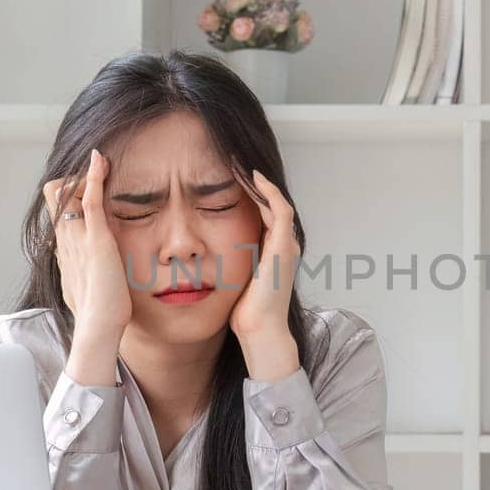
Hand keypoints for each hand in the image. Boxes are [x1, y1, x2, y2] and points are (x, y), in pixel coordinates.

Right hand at [44, 148, 131, 348]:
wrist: (98, 327)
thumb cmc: (95, 312)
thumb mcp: (79, 285)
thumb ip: (74, 270)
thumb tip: (69, 265)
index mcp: (63, 248)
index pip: (56, 211)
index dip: (67, 196)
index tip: (85, 191)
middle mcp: (65, 239)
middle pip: (54, 196)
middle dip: (73, 181)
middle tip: (93, 182)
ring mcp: (78, 237)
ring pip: (66, 192)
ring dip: (83, 175)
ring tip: (101, 164)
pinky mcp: (96, 238)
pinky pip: (90, 199)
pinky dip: (94, 176)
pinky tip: (100, 160)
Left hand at [230, 168, 300, 379]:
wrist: (260, 330)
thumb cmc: (245, 312)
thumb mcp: (234, 278)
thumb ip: (228, 261)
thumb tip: (202, 253)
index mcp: (273, 250)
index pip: (263, 211)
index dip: (247, 191)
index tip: (225, 174)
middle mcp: (284, 245)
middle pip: (270, 202)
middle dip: (252, 181)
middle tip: (233, 159)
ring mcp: (287, 245)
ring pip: (276, 201)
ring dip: (259, 181)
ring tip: (240, 162)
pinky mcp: (285, 247)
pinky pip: (280, 210)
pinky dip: (268, 192)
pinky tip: (252, 178)